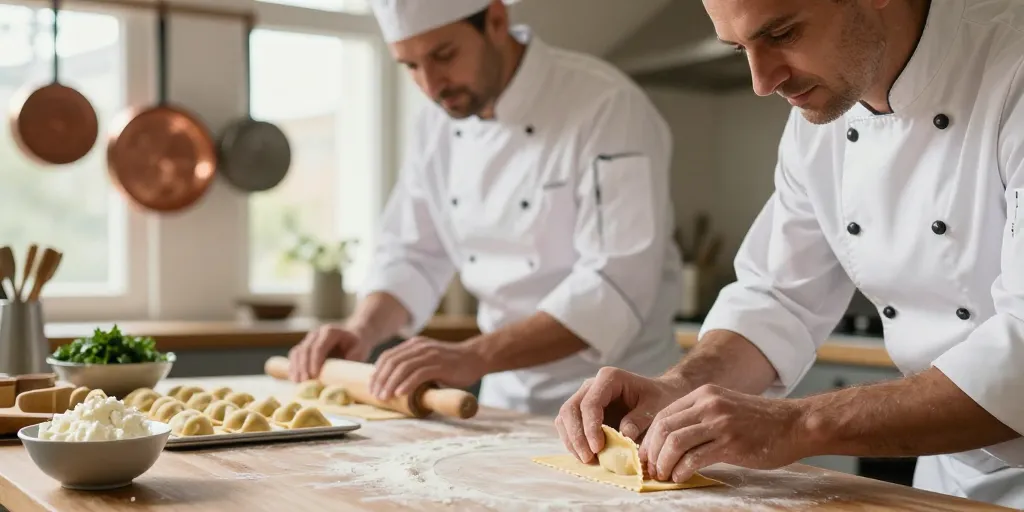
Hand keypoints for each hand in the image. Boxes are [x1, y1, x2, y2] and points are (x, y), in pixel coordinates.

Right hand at [288, 324, 374, 381]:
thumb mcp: (361, 348)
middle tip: (304, 382)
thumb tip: (343, 372)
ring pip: (297, 352)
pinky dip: (293, 367)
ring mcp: (309, 339)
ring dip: (296, 368)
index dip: (315, 361)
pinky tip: (294, 379)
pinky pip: (295, 355)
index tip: (314, 376)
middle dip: (303, 367)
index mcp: (330, 332)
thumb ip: (354, 357)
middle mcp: (317, 333)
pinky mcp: (304, 346)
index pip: (318, 347)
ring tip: (298, 383)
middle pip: (305, 350)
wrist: (353, 335)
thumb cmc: (357, 344)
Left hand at [368, 337, 485, 399]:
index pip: (388, 356)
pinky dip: (407, 384)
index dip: (377, 372)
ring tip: (385, 397)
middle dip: (380, 380)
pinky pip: (419, 374)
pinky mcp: (440, 365)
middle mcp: (419, 347)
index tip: (372, 387)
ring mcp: (430, 355)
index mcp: (414, 345)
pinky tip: (400, 393)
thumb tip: (393, 383)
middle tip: (375, 395)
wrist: (475, 358)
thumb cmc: (451, 364)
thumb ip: (413, 366)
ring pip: (403, 368)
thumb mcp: (428, 360)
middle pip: (392, 362)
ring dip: (390, 383)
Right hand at [555, 367, 688, 463]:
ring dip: (572, 441)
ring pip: (564, 418)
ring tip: (587, 460)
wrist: (660, 396)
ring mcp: (584, 397)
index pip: (590, 403)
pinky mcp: (582, 412)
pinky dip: (573, 442)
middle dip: (576, 436)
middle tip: (589, 458)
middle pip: (571, 409)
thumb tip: (624, 436)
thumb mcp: (656, 408)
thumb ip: (640, 420)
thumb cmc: (659, 399)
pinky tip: (586, 456)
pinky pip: (568, 426)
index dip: (590, 427)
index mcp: (609, 378)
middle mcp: (592, 385)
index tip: (598, 448)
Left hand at [639, 384, 808, 482]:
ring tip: (664, 475)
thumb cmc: (760, 422)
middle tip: (651, 469)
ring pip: (674, 442)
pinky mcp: (730, 442)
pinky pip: (695, 458)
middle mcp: (708, 404)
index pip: (663, 415)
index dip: (650, 439)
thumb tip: (672, 442)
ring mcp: (719, 422)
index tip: (647, 456)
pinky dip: (681, 470)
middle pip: (663, 428)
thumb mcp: (725, 408)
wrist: (795, 424)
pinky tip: (681, 477)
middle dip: (651, 452)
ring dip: (663, 463)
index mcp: (703, 395)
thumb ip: (700, 418)